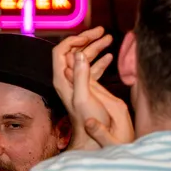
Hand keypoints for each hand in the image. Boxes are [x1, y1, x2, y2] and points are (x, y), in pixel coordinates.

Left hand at [52, 27, 126, 150]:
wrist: (94, 139)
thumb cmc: (89, 122)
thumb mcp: (84, 98)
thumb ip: (81, 76)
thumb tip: (79, 54)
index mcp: (62, 80)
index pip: (60, 51)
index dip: (73, 40)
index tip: (90, 35)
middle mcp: (68, 80)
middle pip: (73, 52)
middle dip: (88, 39)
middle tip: (103, 31)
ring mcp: (78, 84)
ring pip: (84, 60)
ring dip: (95, 48)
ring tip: (109, 39)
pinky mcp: (88, 89)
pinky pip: (92, 70)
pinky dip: (100, 61)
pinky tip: (109, 57)